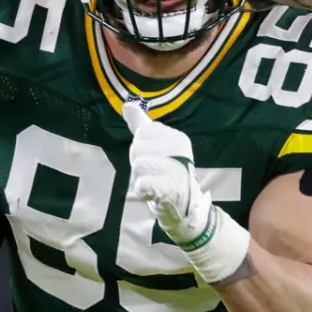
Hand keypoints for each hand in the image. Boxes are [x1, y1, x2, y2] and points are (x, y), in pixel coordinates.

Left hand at [122, 101, 212, 247]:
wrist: (184, 207)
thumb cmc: (168, 174)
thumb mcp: (157, 145)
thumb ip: (141, 124)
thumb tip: (127, 104)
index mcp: (177, 137)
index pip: (143, 132)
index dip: (142, 148)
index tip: (155, 159)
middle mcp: (179, 150)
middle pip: (138, 147)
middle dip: (139, 163)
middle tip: (154, 174)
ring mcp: (175, 169)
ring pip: (138, 164)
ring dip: (139, 177)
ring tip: (154, 183)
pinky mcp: (168, 189)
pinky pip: (144, 182)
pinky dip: (143, 187)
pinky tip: (149, 190)